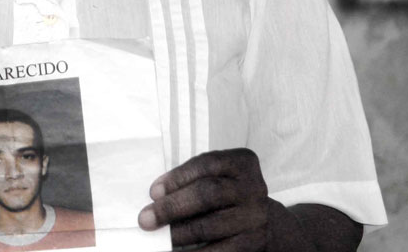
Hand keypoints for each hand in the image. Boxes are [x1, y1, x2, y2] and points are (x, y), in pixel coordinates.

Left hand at [137, 148, 271, 250]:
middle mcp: (252, 188)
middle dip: (172, 207)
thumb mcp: (216, 177)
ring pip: (210, 225)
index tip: (153, 192)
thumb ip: (191, 182)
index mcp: (241, 163)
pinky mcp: (253, 243)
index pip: (207, 165)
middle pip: (208, 194)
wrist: (261, 221)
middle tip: (146, 219)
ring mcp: (255, 217)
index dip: (177, 178)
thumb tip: (155, 200)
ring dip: (178, 234)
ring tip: (158, 239)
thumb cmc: (227, 196)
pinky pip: (219, 251)